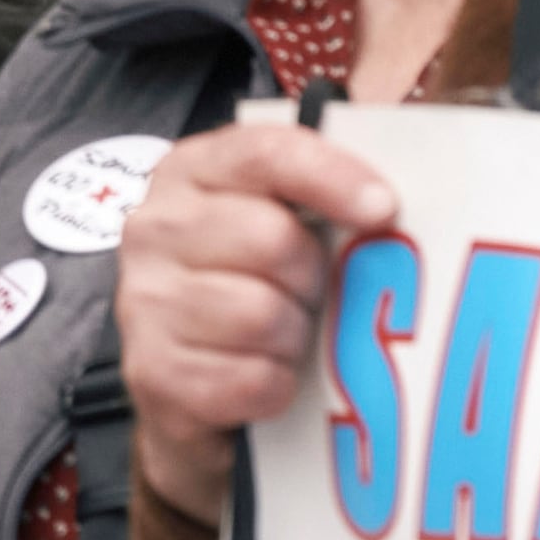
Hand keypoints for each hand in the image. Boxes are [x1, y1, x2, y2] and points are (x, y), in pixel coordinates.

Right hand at [118, 122, 401, 526]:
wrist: (188, 386)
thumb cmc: (252, 288)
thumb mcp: (277, 222)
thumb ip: (320, 193)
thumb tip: (393, 198)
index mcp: (190, 172)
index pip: (264, 153)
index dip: (331, 176)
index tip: (383, 208)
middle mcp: (154, 227)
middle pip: (271, 239)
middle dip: (313, 275)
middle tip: (313, 294)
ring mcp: (145, 302)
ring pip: (262, 314)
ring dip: (294, 337)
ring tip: (286, 337)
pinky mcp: (154, 373)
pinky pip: (253, 379)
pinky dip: (276, 386)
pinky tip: (265, 377)